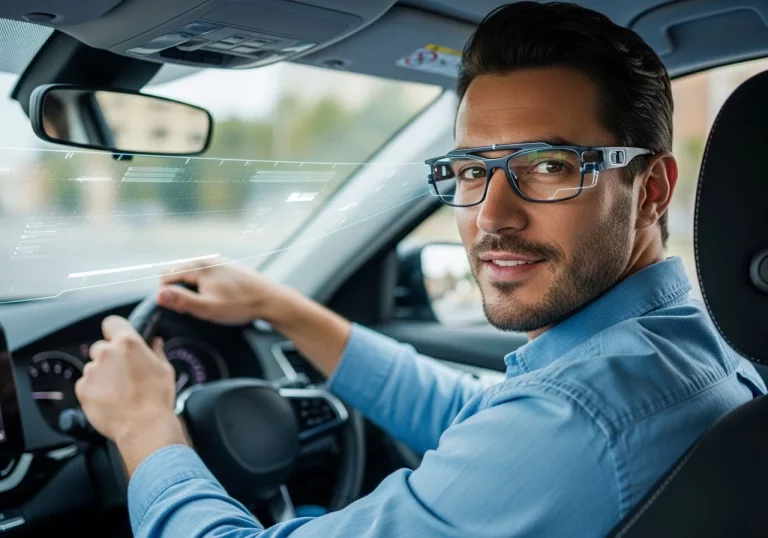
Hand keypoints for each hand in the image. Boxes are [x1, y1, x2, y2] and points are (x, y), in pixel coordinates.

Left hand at [75, 316, 186, 475]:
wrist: (144, 427)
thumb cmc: (157, 398)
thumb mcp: (165, 370)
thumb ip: (156, 351)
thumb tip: (155, 342)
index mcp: (128, 343)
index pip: (112, 322)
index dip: (115, 331)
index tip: (118, 339)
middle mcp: (107, 353)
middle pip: (101, 347)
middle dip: (110, 357)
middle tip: (123, 372)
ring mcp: (92, 371)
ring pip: (93, 367)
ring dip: (102, 375)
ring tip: (118, 391)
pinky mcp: (82, 389)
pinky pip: (86, 384)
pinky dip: (94, 390)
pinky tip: (109, 400)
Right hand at [157, 257, 291, 325]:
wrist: (269, 299)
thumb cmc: (240, 305)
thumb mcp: (208, 308)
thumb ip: (182, 301)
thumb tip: (159, 295)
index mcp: (199, 266)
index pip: (166, 276)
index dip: (166, 294)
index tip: (177, 308)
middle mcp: (207, 258)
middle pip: (178, 273)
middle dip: (179, 290)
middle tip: (193, 307)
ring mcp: (218, 260)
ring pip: (191, 274)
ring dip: (192, 288)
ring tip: (206, 303)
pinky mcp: (226, 266)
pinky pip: (205, 274)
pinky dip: (204, 285)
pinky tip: (217, 296)